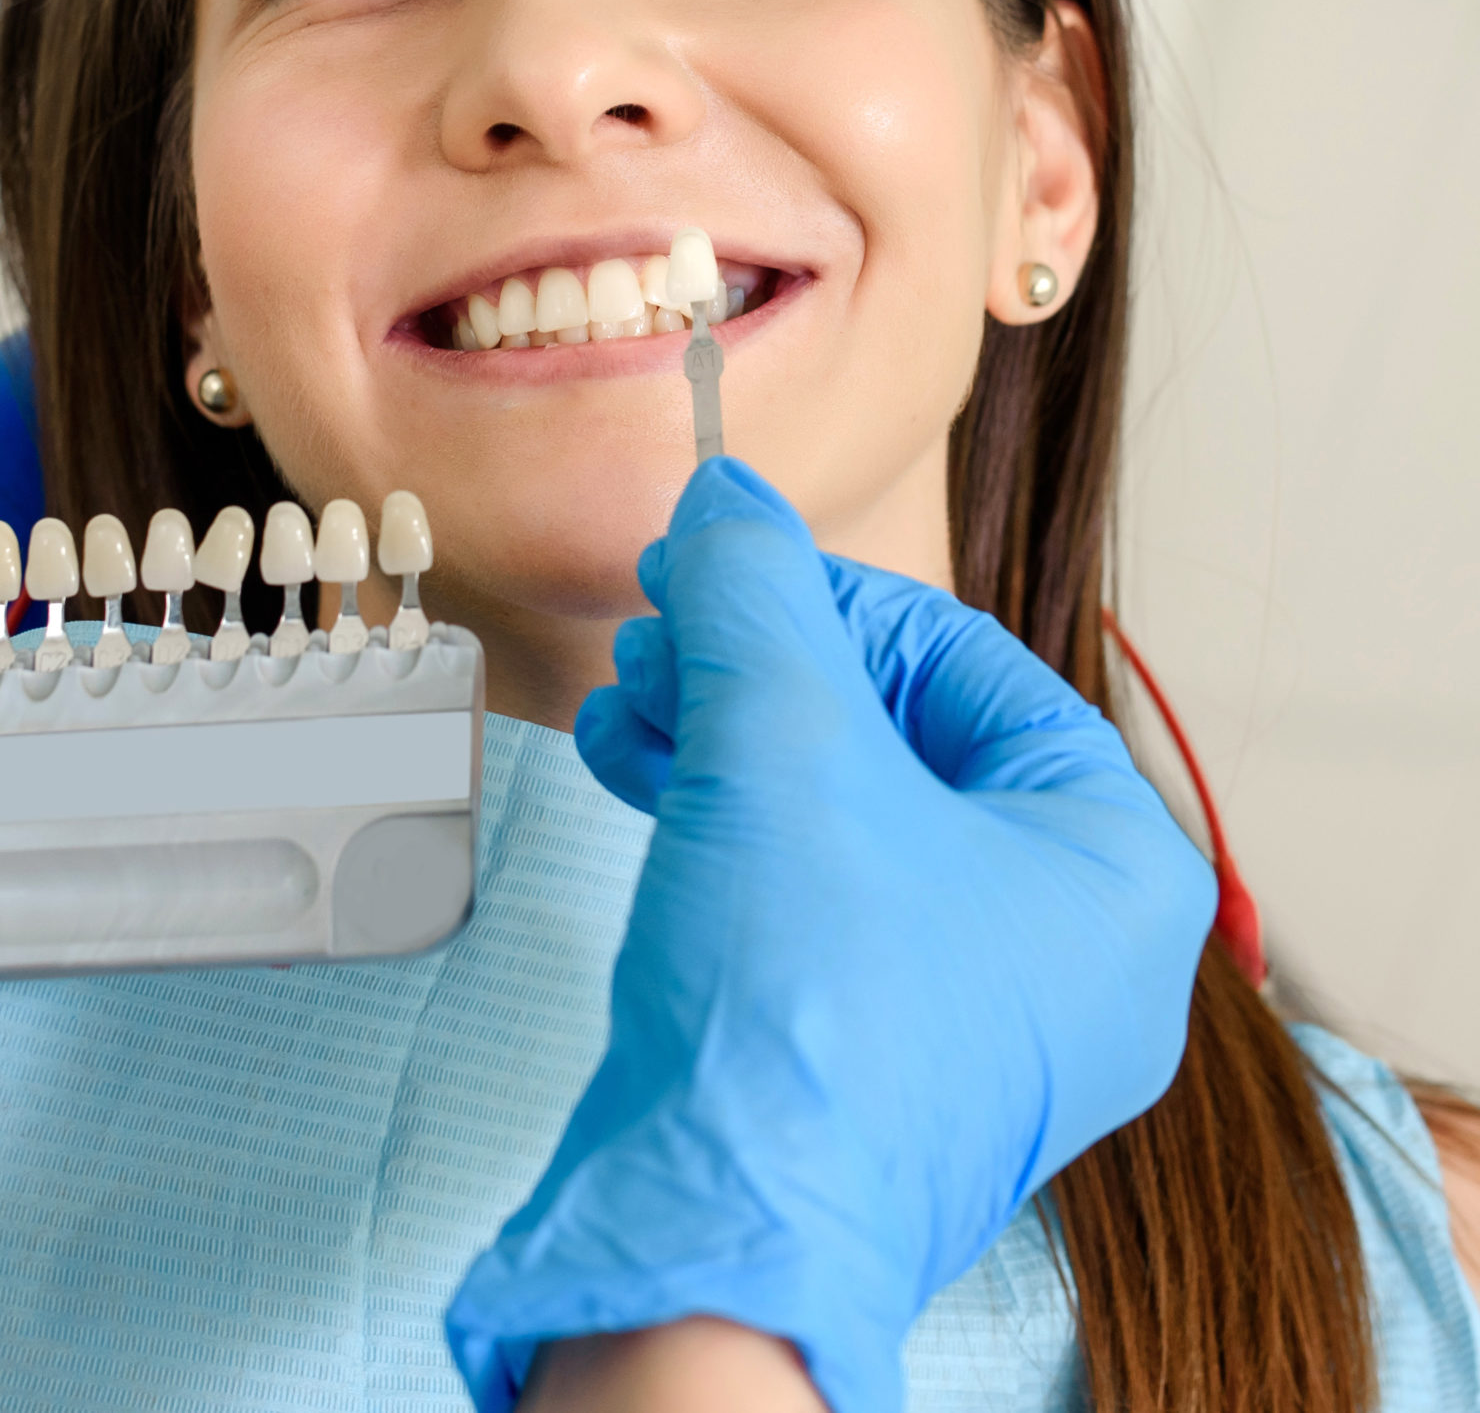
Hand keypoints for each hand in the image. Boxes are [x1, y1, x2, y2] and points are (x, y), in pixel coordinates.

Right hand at [445, 461, 1212, 1412]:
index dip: (822, 596)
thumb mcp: (779, 752)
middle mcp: (1069, 951)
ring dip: (727, 745)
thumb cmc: (799, 1015)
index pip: (967, 664)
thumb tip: (726, 503)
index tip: (711, 565)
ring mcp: (972, 1021)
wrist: (717, 1241)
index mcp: (1114, 868)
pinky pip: (814, 908)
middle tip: (662, 635)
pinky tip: (638, 782)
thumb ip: (756, 600)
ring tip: (629, 707)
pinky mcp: (872, 1064)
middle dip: (759, 676)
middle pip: (899, 743)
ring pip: (844, 827)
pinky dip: (728, 836)